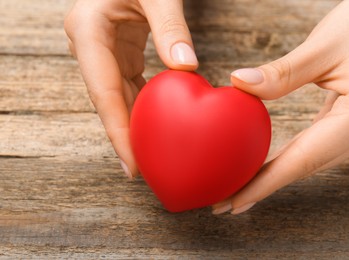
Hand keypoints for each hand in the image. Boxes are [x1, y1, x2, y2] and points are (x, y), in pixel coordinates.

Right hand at [64, 0, 197, 178]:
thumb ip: (171, 26)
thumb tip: (186, 67)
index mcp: (89, 32)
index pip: (104, 93)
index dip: (118, 132)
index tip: (134, 165)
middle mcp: (90, 46)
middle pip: (108, 102)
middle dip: (126, 137)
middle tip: (146, 171)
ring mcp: (103, 50)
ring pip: (118, 98)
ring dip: (135, 126)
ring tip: (153, 156)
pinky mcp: (119, 52)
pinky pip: (129, 87)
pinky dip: (143, 107)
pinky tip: (157, 126)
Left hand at [212, 0, 348, 214]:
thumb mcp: (326, 44)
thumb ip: (282, 72)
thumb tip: (238, 84)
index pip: (305, 158)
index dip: (267, 183)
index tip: (234, 202)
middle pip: (309, 166)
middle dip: (265, 185)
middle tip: (226, 201)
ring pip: (315, 161)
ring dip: (277, 175)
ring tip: (241, 188)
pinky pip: (321, 147)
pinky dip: (293, 158)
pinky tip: (270, 165)